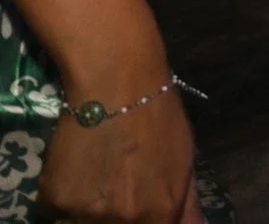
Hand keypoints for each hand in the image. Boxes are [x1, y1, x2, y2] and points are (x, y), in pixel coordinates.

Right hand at [38, 92, 206, 223]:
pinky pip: (57, 214)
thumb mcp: (185, 162)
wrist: (116, 86)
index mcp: (161, 213)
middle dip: (115, 219)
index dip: (144, 222)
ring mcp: (86, 214)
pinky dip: (64, 202)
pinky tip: (77, 173)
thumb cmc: (159, 119)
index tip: (136, 213)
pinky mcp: (53, 201)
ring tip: (96, 183)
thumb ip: (186, 206)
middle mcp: (125, 221)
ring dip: (86, 214)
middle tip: (114, 190)